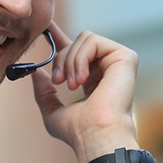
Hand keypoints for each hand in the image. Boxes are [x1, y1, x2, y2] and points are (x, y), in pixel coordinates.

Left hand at [29, 23, 139, 161]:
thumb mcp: (52, 112)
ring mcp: (117, 62)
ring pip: (84, 38)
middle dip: (60, 58)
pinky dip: (80, 58)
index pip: (76, 51)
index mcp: (92, 79)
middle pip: (75, 43)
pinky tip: (82, 79)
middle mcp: (106, 69)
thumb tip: (36, 72)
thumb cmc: (79, 132)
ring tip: (72, 84)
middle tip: (58, 81)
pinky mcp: (125, 57)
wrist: (96, 135)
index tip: (45, 27)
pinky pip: (92, 40)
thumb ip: (44, 92)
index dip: (60, 37)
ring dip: (70, 61)